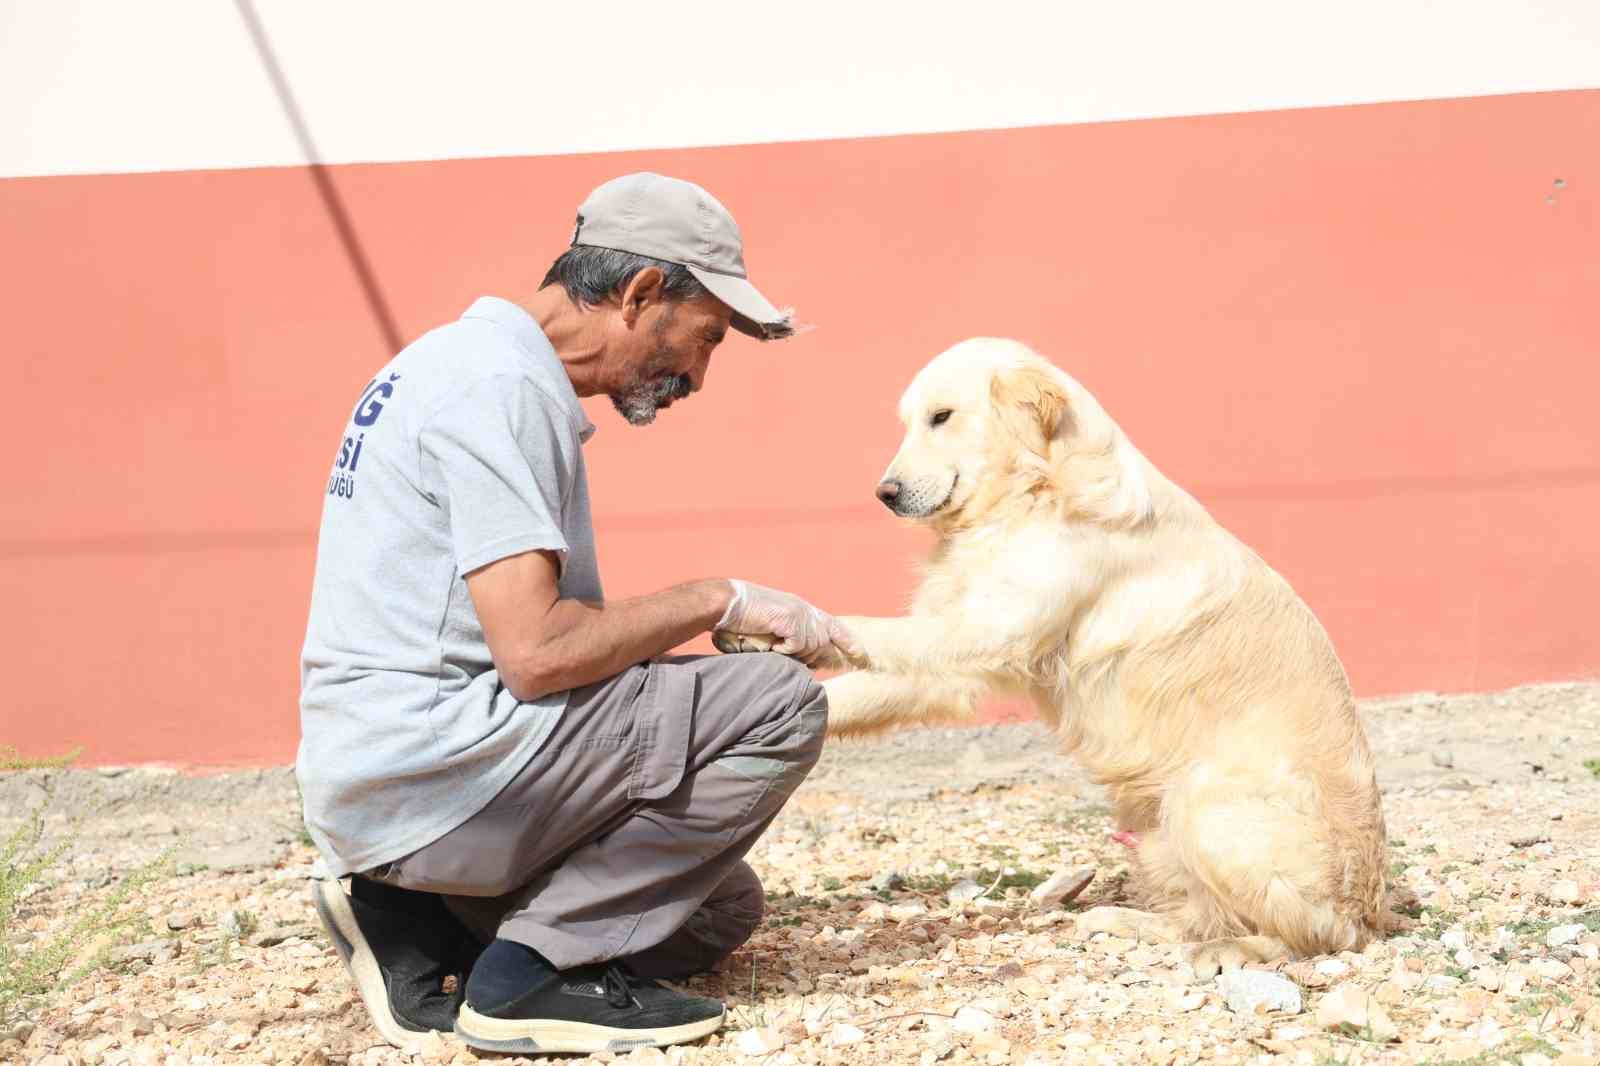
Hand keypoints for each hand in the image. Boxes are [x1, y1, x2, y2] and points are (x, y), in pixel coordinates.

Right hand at [715, 580, 859, 666]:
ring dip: (792, 653)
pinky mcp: (791, 620)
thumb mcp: (771, 625)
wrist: (726, 602)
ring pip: (810, 647)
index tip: (861, 655)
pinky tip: (770, 643)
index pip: (834, 626)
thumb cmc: (741, 616)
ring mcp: (799, 613)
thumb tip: (804, 658)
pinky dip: (783, 649)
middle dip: (816, 656)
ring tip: (773, 645)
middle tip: (795, 658)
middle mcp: (805, 610)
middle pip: (822, 643)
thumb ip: (788, 636)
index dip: (847, 642)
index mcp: (801, 609)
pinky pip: (797, 646)